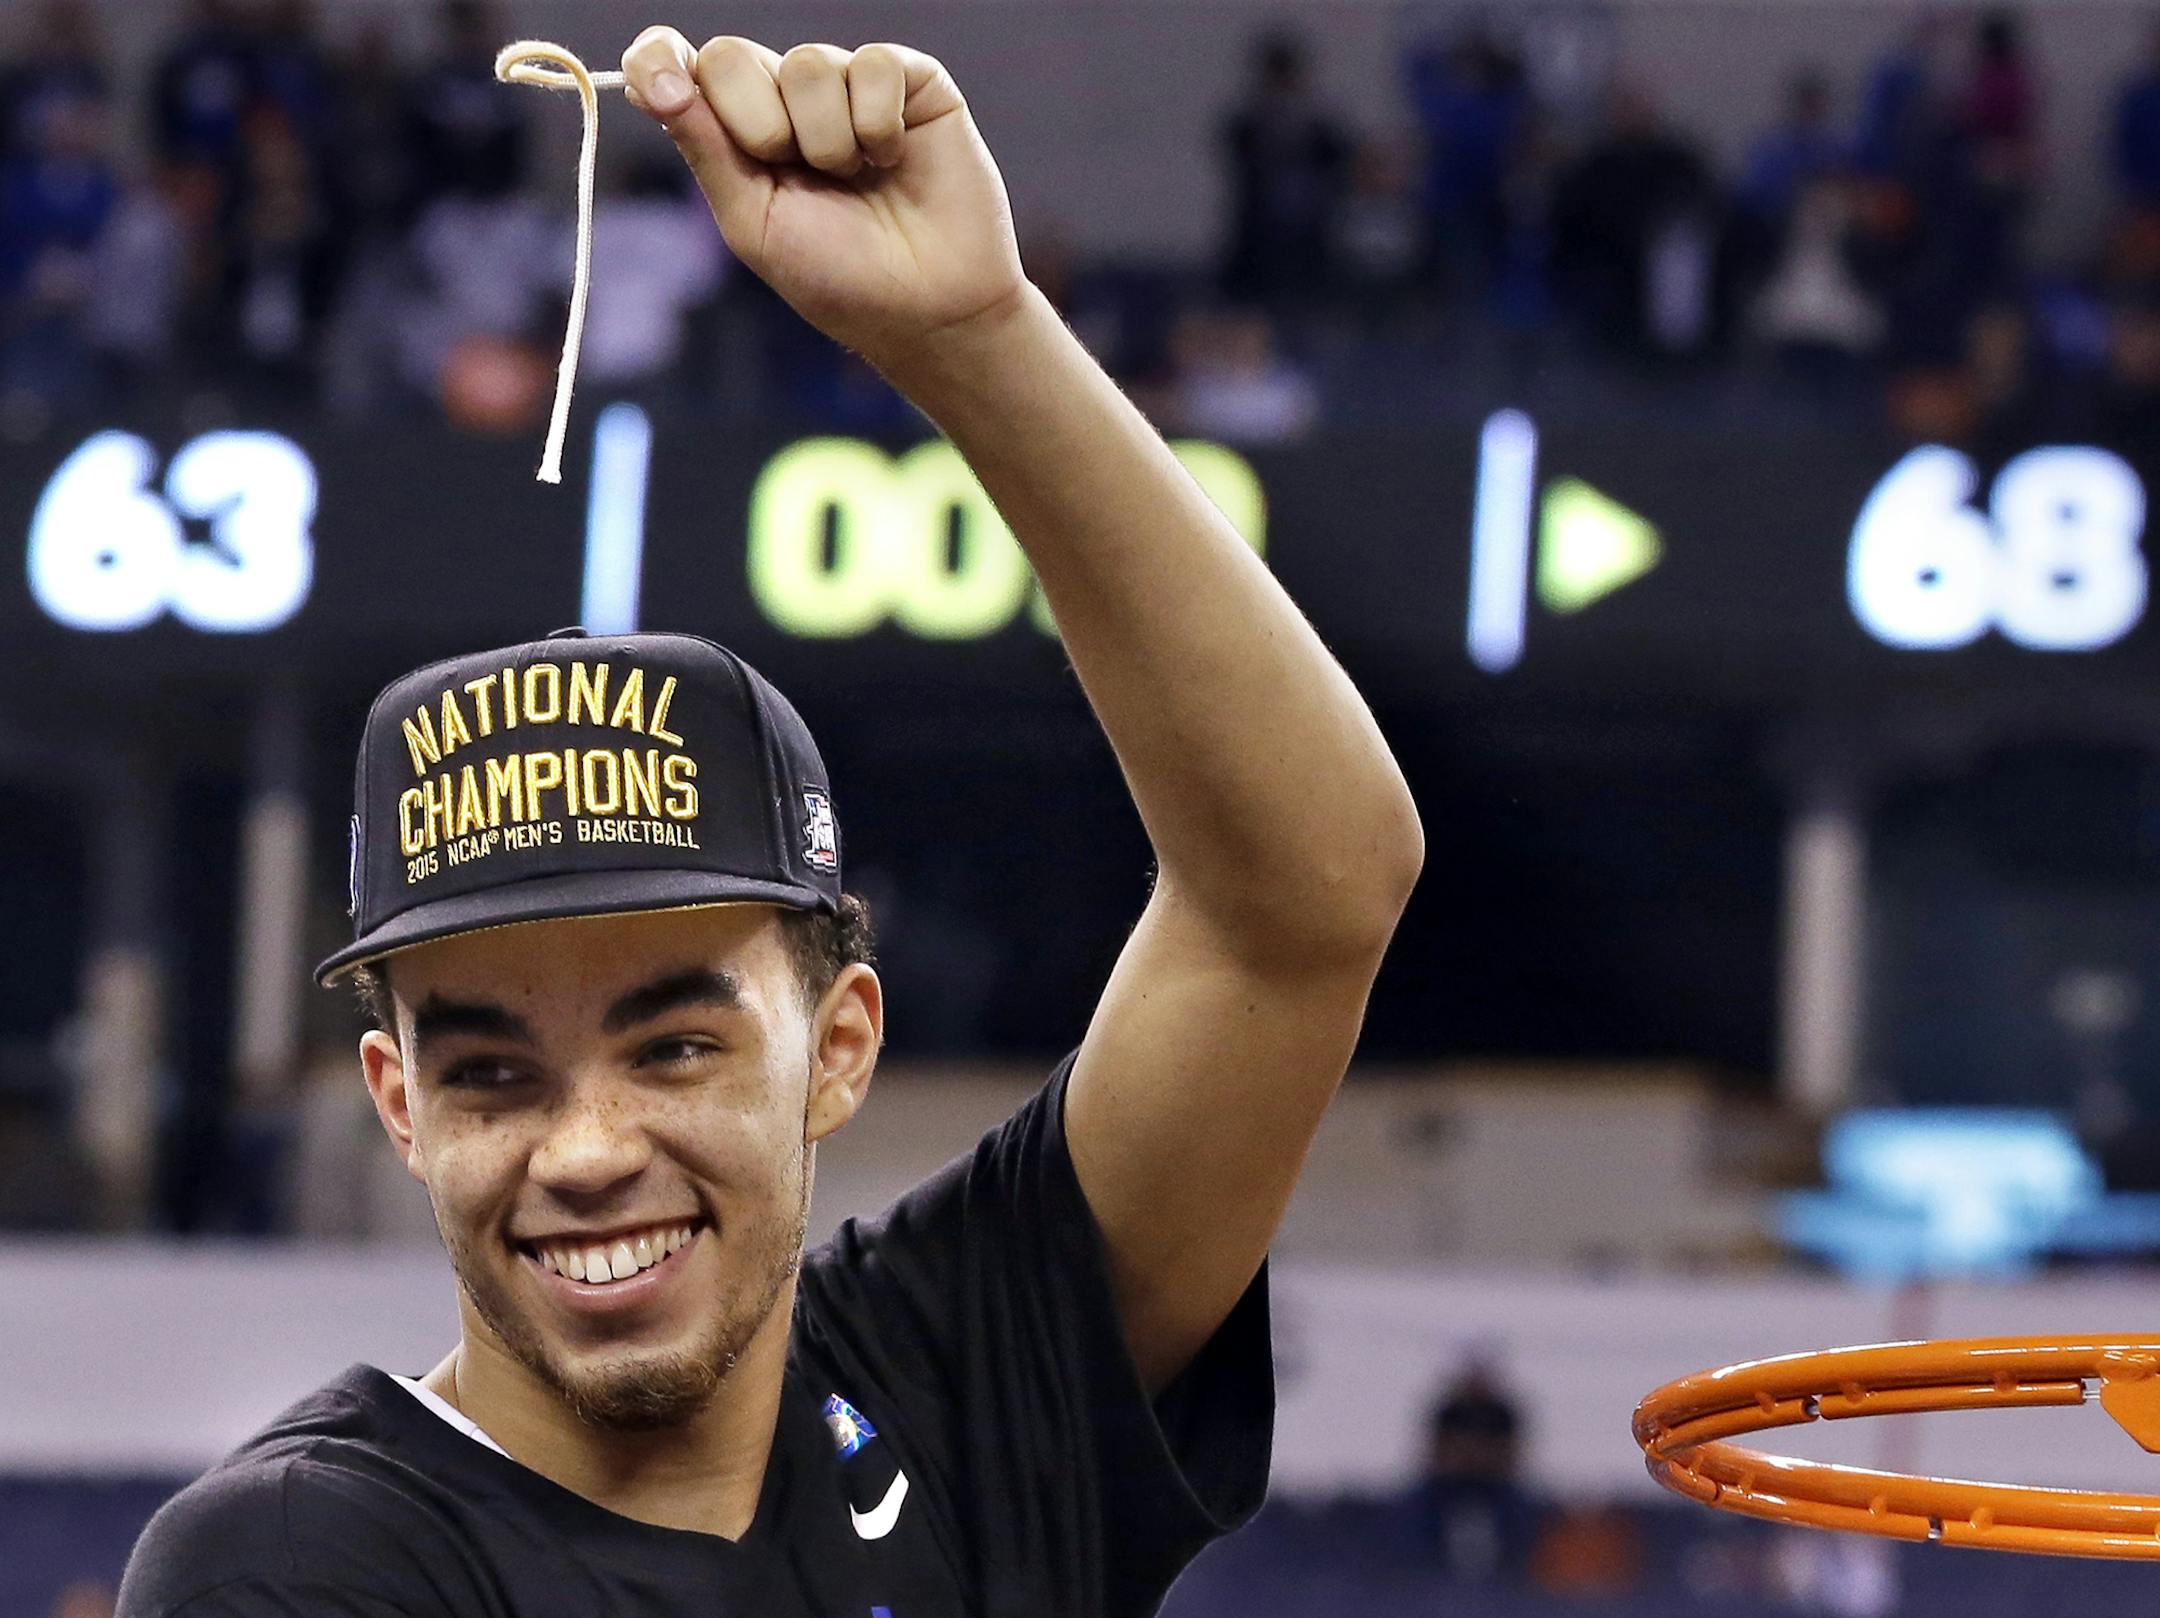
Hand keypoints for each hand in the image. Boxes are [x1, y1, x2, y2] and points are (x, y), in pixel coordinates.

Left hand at [621, 28, 1027, 374]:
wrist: (928, 309)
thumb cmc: (841, 279)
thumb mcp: (754, 223)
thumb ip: (705, 149)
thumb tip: (656, 82)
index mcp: (738, 133)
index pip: (680, 66)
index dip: (658, 60)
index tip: (661, 88)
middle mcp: (787, 99)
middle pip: (731, 56)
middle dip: (758, 127)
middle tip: (800, 177)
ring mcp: (847, 84)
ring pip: (806, 64)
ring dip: (828, 141)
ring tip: (859, 180)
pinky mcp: (909, 80)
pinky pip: (871, 65)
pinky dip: (878, 125)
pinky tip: (895, 160)